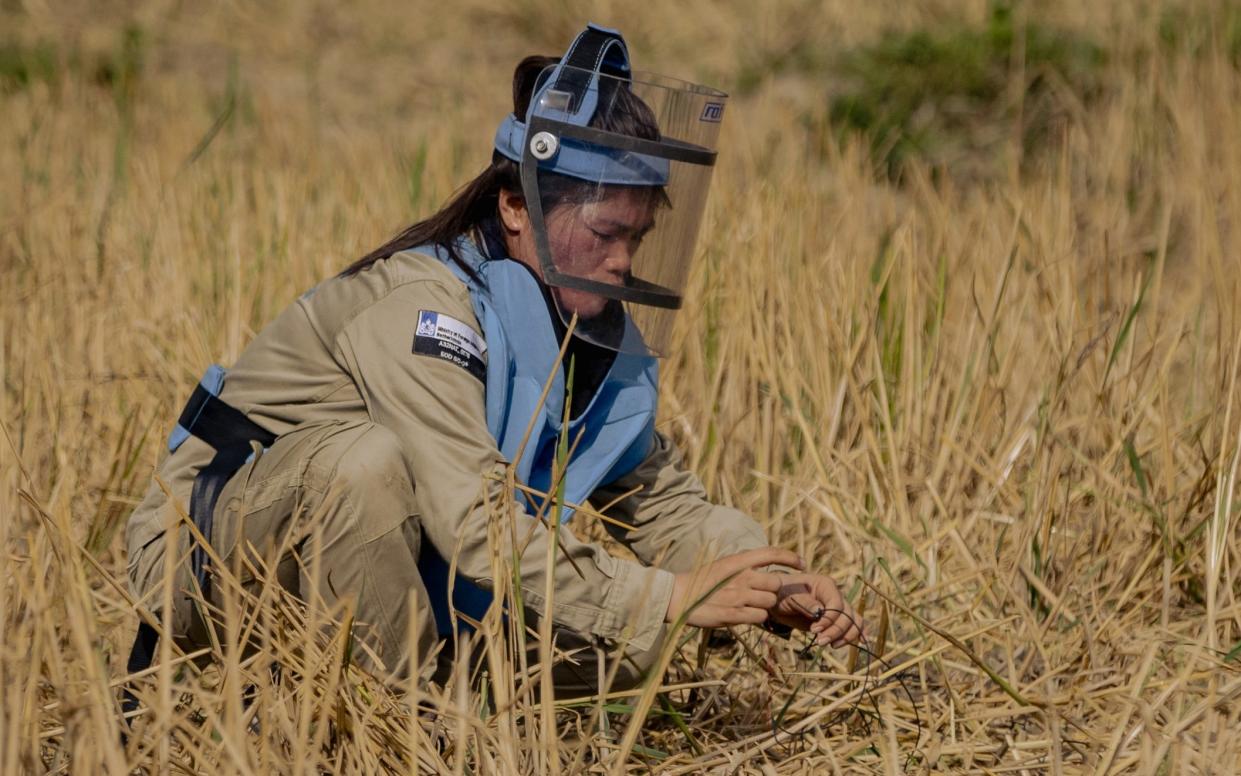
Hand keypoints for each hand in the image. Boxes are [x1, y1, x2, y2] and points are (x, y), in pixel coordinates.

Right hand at [666, 548, 803, 627]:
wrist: (678, 597)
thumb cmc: (703, 582)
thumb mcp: (724, 566)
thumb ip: (745, 567)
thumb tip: (768, 569)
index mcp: (737, 561)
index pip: (771, 553)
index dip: (790, 557)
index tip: (802, 563)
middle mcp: (740, 576)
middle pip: (775, 582)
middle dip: (773, 590)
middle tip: (762, 594)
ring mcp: (737, 596)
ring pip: (770, 601)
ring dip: (765, 605)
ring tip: (750, 605)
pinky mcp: (732, 615)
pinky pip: (760, 617)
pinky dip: (757, 618)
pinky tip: (745, 615)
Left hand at [768, 573, 862, 646]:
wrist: (777, 601)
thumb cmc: (781, 594)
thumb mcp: (788, 597)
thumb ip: (804, 603)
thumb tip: (820, 612)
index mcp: (825, 585)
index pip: (837, 604)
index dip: (830, 619)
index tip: (814, 630)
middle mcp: (835, 595)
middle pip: (847, 615)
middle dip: (836, 631)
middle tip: (820, 642)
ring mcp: (837, 608)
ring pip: (853, 621)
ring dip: (846, 636)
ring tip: (830, 645)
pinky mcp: (835, 620)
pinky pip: (852, 625)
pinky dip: (856, 633)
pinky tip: (860, 642)